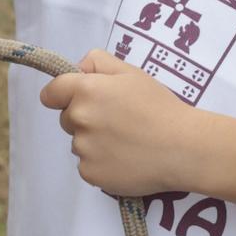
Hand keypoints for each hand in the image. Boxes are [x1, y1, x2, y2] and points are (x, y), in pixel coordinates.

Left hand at [37, 51, 199, 196]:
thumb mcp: (132, 73)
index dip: (61, 95)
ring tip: (126, 142)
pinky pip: (87, 166)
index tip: (71, 100)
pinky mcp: (90, 173)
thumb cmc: (160, 107)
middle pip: (66, 119)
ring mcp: (83, 149)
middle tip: (117, 121)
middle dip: (84, 118)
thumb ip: (98, 62)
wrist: (184, 148)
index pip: (51, 93)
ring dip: (93, 143)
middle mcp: (79, 118)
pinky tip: (125, 160)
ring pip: (78, 143)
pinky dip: (101, 164)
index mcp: (85, 90)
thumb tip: (77, 68)